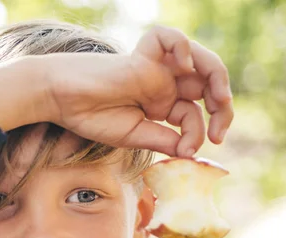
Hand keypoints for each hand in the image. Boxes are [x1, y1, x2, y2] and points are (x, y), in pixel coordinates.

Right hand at [41, 26, 232, 155]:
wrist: (63, 101)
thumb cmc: (93, 117)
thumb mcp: (136, 136)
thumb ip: (164, 140)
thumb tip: (193, 151)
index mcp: (162, 105)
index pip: (194, 115)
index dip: (198, 133)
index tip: (188, 151)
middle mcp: (164, 84)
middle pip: (207, 86)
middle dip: (222, 108)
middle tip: (219, 133)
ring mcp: (156, 67)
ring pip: (200, 60)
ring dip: (217, 78)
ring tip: (220, 100)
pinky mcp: (143, 54)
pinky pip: (168, 38)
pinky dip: (182, 46)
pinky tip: (183, 65)